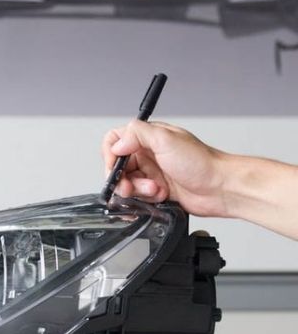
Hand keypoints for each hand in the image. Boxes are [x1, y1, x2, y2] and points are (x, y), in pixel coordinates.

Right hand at [101, 119, 228, 216]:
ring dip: (137, 190)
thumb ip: (137, 134)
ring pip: (127, 184)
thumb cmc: (203, 163)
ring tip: (154, 189)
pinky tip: (160, 195)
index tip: (116, 166)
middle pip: (117, 166)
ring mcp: (152, 173)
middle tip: (130, 186)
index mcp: (148, 138)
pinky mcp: (157, 190)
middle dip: (122, 178)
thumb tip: (117, 144)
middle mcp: (148, 154)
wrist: (222, 188)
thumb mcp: (166, 139)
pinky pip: (138, 197)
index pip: (115, 141)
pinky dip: (146, 199)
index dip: (110, 154)